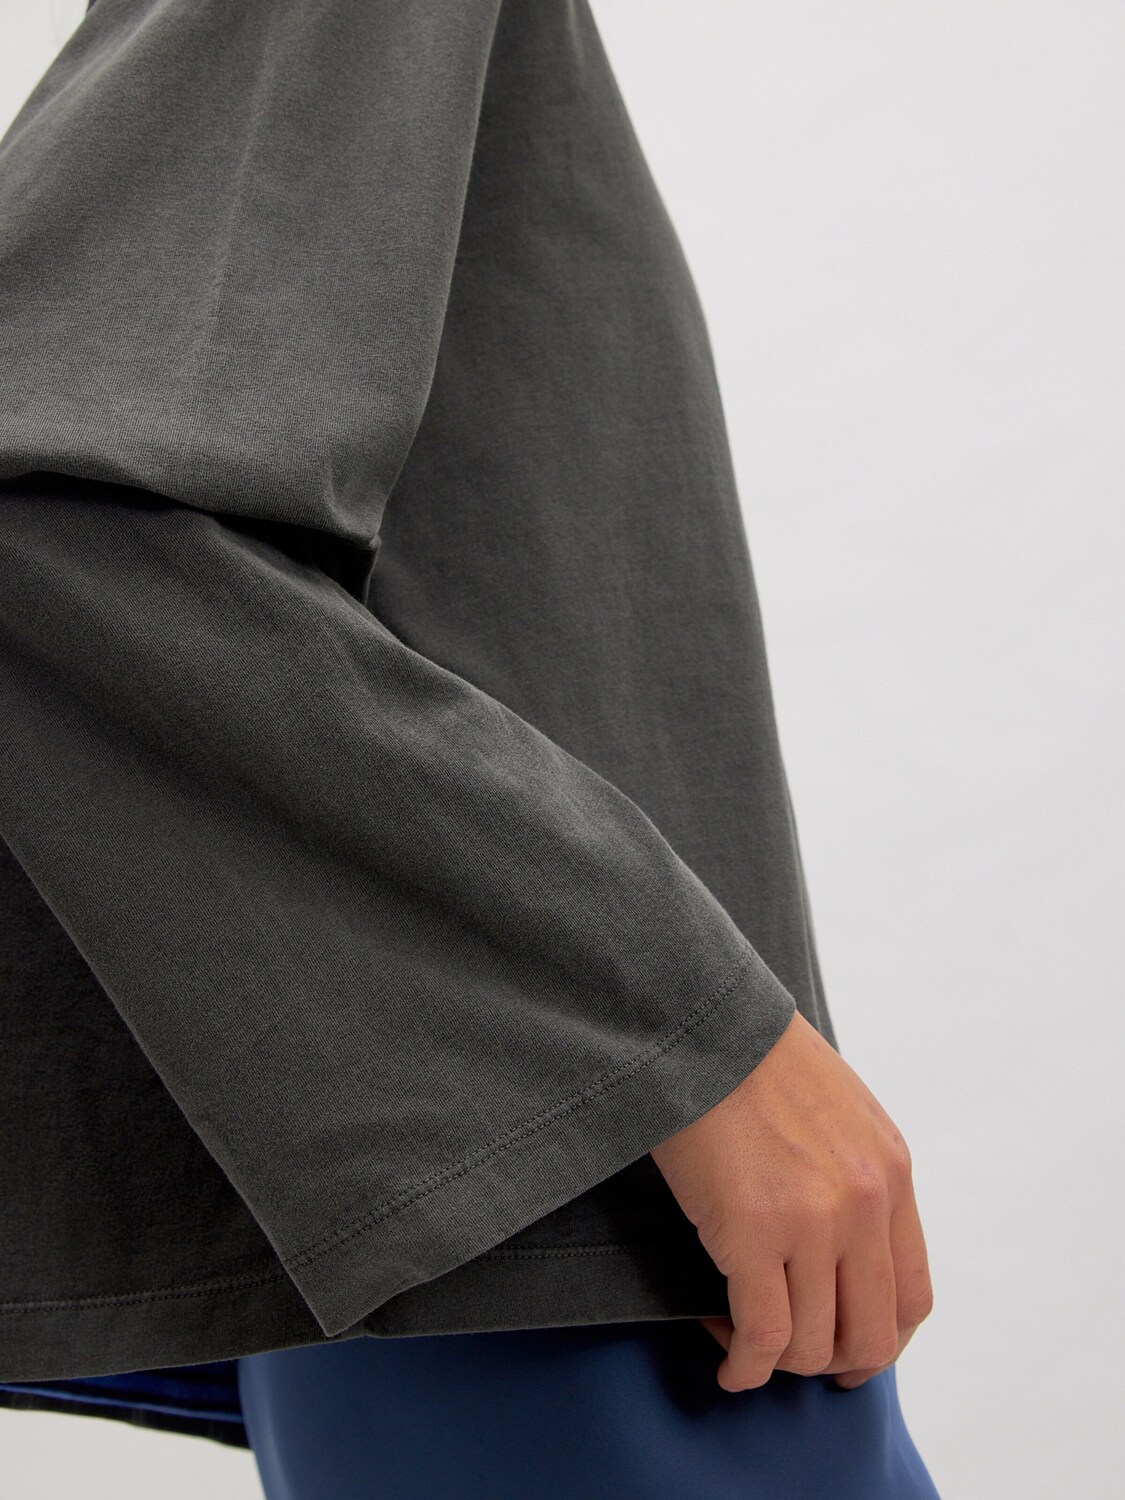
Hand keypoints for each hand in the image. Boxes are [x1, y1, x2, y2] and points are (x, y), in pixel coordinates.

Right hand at [649, 1008, 932, 1391]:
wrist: (702, 1025)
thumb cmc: (753, 1060)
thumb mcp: (838, 1110)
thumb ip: (853, 1174)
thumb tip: (839, 1242)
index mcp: (890, 1172)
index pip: (911, 1294)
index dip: (880, 1338)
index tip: (846, 1348)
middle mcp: (865, 1205)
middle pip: (872, 1334)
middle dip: (833, 1363)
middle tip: (796, 1360)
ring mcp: (814, 1223)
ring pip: (813, 1345)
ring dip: (779, 1362)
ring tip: (742, 1342)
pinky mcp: (753, 1234)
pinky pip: (763, 1336)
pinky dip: (745, 1365)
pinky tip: (728, 1361)